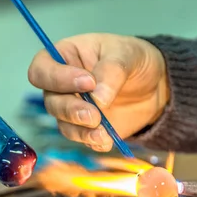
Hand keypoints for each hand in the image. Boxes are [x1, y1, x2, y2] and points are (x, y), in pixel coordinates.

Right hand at [27, 33, 168, 151]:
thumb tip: (98, 98)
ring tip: (103, 132)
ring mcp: (74, 108)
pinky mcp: (87, 128)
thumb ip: (111, 71)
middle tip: (95, 114)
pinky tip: (108, 140)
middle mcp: (62, 85)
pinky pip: (82, 139)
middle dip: (71, 110)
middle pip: (51, 102)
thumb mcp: (127, 54)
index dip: (57, 79)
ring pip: (63, 124)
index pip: (42, 70)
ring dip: (81, 131)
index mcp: (65, 57)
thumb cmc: (133, 59)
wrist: (154, 85)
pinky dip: (93, 142)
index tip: (88, 82)